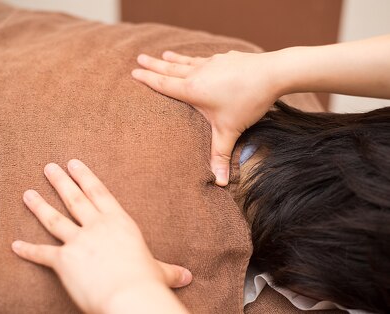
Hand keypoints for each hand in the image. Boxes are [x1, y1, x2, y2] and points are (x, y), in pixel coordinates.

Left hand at [11, 159, 191, 313]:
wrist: (130, 296)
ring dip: (40, 205)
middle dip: (61, 181)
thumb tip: (189, 277)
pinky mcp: (64, 261)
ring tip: (28, 193)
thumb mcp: (160, 272)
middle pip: (75, 199)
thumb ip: (170, 271)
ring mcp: (79, 241)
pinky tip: (14, 245)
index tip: (74, 163)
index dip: (86, 176)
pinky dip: (27, 250)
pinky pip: (42, 254)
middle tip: (49, 167)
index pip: (99, 192)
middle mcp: (97, 226)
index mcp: (119, 222)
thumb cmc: (146, 282)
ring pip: (55, 219)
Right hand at [132, 50, 281, 185]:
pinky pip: (205, 58)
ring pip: (187, 60)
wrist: (272, 74)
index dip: (148, 78)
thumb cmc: (247, 101)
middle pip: (170, 68)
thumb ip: (221, 156)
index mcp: (193, 89)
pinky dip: (196, 58)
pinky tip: (199, 58)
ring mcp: (212, 63)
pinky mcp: (226, 58)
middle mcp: (199, 73)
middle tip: (139, 57)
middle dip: (154, 64)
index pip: (164, 83)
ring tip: (163, 54)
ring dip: (173, 58)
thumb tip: (219, 183)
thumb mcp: (230, 131)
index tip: (134, 72)